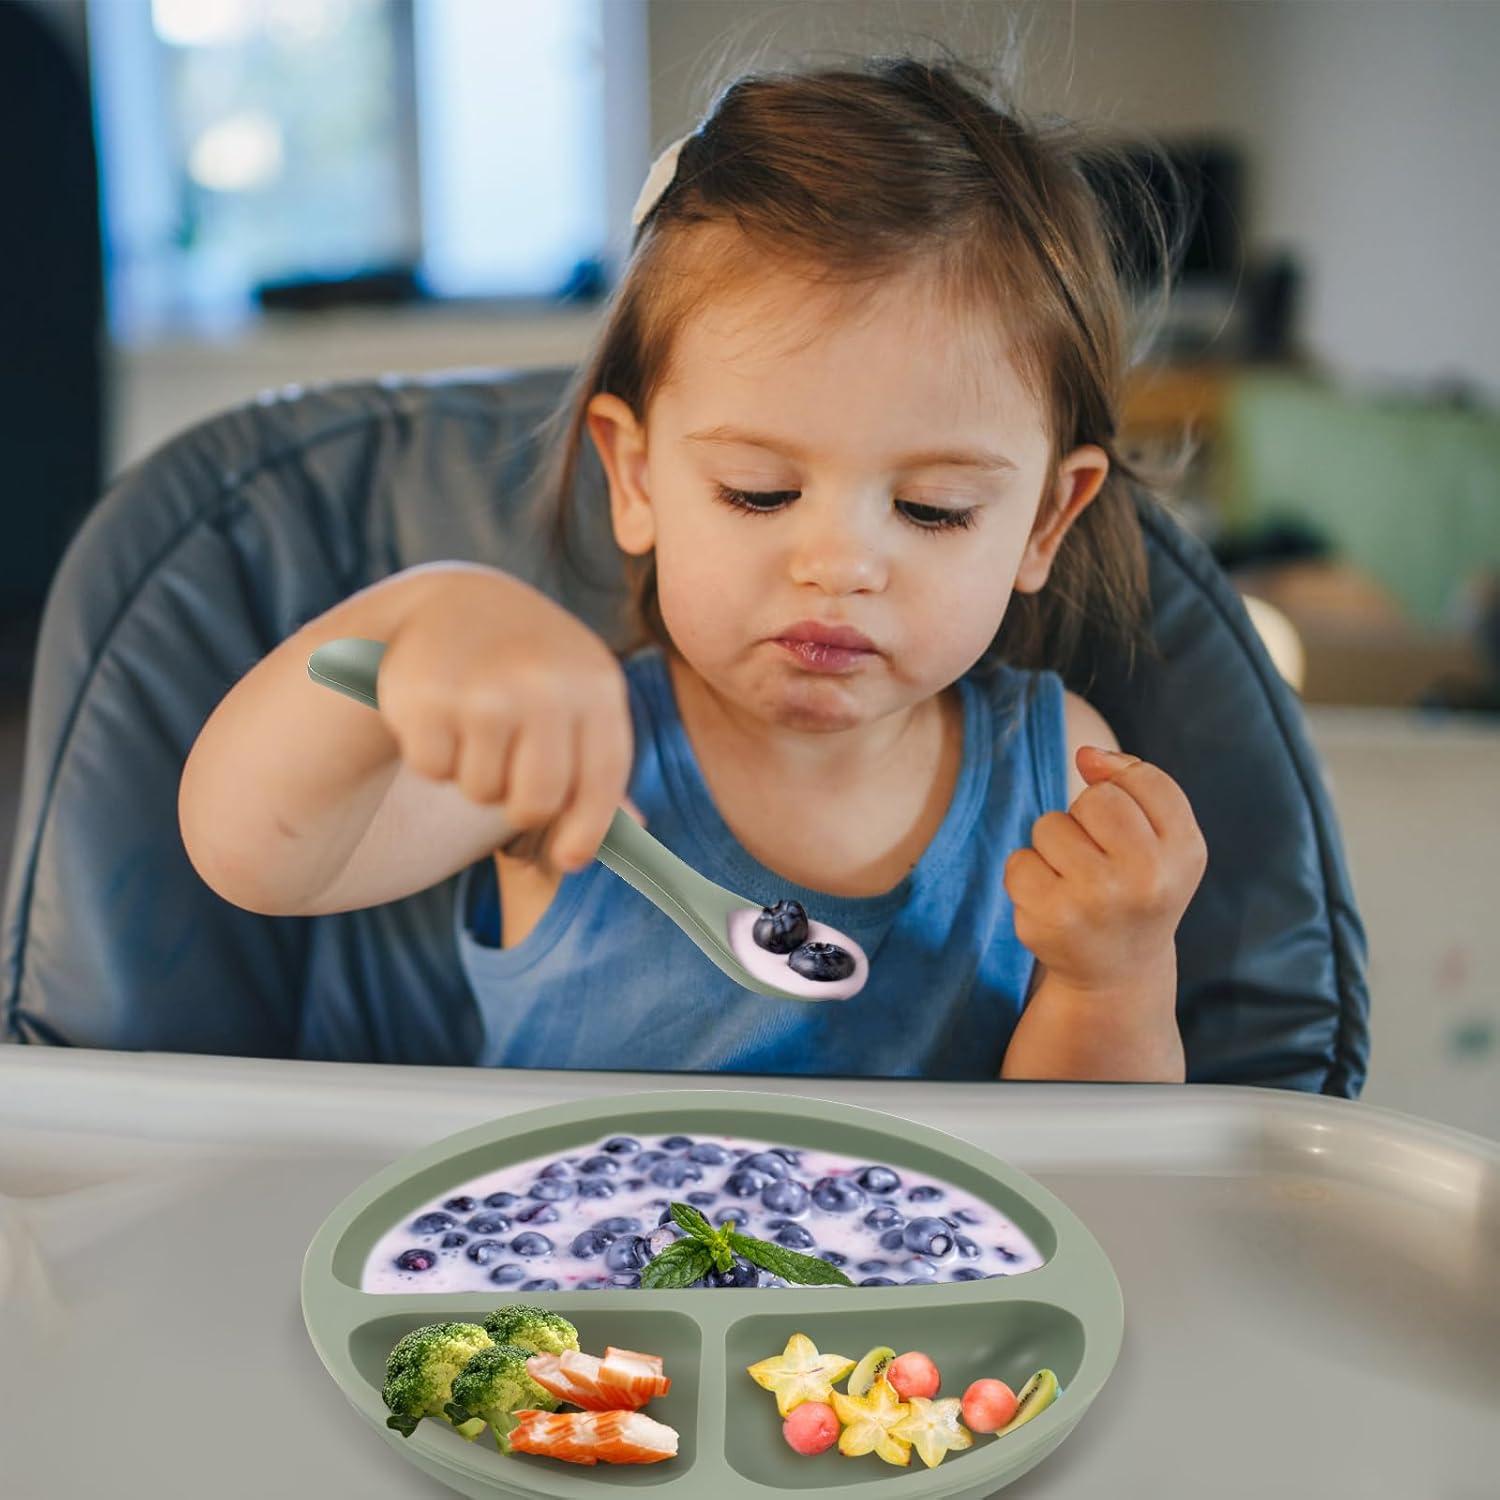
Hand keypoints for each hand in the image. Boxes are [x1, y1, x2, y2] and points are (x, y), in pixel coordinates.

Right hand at [376, 567, 638, 873]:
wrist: (459, 604)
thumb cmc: (533, 671)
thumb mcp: (581, 701)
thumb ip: (602, 765)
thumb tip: (634, 830)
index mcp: (597, 685)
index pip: (601, 781)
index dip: (587, 831)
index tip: (569, 860)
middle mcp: (545, 684)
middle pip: (537, 801)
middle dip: (521, 808)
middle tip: (509, 777)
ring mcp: (484, 688)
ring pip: (481, 791)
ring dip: (475, 777)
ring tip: (477, 730)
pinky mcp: (426, 694)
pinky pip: (434, 768)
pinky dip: (434, 757)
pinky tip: (442, 717)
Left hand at [1003, 747, 1207, 996]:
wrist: (1118, 973)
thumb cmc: (1138, 887)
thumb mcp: (1161, 835)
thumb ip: (1134, 780)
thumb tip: (1086, 754)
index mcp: (1185, 851)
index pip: (1141, 778)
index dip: (1123, 793)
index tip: (1126, 828)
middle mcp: (1147, 878)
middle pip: (1094, 798)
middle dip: (1086, 817)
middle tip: (1099, 858)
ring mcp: (1096, 900)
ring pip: (1049, 825)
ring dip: (1054, 847)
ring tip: (1077, 882)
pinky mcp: (1050, 919)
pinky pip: (1018, 861)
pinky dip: (1027, 875)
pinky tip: (1053, 902)